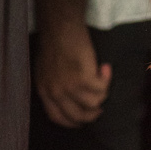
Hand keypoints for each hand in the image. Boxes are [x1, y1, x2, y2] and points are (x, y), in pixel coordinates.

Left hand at [34, 0, 111, 125]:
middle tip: (99, 107)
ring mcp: (70, 87)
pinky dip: (107, 78)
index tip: (82, 120)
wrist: (61, 28)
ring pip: (94, 104)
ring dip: (102, 92)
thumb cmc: (55, 42)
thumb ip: (53, 85)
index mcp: (44, 91)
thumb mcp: (46, 69)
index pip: (57, 117)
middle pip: (78, 115)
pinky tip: (105, 68)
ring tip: (103, 78)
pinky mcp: (84, 78)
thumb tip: (68, 97)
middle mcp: (56, 92)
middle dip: (92, 114)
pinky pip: (102, 88)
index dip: (72, 122)